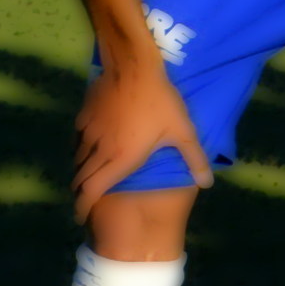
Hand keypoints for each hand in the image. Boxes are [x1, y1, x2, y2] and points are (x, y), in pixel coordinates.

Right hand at [74, 63, 208, 206]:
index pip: (91, 190)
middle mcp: (99, 149)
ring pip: (77, 159)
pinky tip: (89, 148)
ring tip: (88, 178)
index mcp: (120, 159)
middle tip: (85, 202)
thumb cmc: (161, 102)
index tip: (81, 218)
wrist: (134, 67)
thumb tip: (207, 183)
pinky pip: (77, 140)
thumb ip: (194, 159)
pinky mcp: (84, 116)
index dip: (82, 207)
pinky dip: (80, 150)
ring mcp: (89, 132)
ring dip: (81, 172)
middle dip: (80, 193)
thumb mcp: (183, 131)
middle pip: (80, 178)